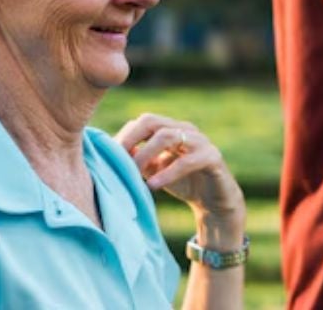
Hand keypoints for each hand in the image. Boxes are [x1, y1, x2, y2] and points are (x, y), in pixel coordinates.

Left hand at [118, 114, 244, 227]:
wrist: (214, 201)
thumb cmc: (182, 182)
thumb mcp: (154, 170)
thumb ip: (137, 159)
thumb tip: (112, 153)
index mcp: (170, 128)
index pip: (141, 122)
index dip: (124, 137)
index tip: (108, 158)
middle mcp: (184, 129)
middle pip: (151, 121)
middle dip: (131, 139)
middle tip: (118, 161)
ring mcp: (200, 141)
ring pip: (167, 136)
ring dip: (145, 154)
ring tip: (134, 173)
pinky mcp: (212, 157)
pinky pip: (187, 161)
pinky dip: (167, 173)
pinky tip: (153, 185)